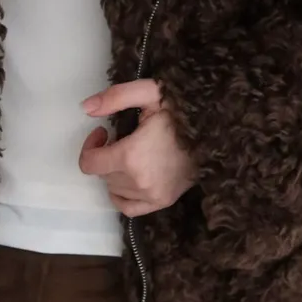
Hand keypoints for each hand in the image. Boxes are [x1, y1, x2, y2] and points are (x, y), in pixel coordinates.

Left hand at [77, 79, 198, 217]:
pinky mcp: (163, 201)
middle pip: (103, 174)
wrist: (216, 131)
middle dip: (106, 155)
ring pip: (114, 189)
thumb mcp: (150, 93)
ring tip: (131, 154)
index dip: (90, 145)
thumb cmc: (181, 111)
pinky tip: (128, 179)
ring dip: (115, 173)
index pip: (90, 163)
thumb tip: (85, 108)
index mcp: (131, 156)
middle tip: (122, 138)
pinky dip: (122, 195)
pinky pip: (128, 208)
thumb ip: (115, 97)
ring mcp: (151, 195)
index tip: (104, 131)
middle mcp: (138, 182)